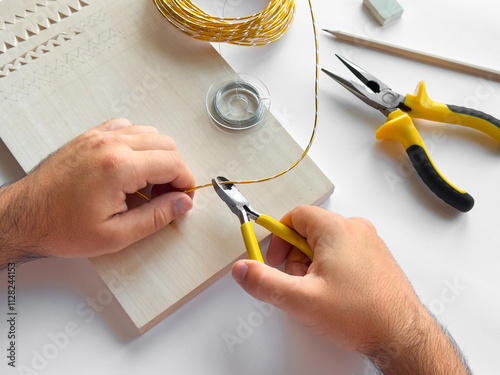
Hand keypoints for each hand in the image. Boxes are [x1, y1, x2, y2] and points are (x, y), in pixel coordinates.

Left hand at [0, 119, 194, 262]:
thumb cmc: (61, 227)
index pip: (173, 163)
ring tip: (148, 183)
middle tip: (166, 194)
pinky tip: (131, 166)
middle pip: (166, 144)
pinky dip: (138, 144)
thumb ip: (156, 217)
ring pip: (149, 132)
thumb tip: (182, 203)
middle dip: (175, 169)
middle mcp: (109, 144)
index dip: (185, 182)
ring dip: (157, 156)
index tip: (183, 197)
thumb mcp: (116, 234)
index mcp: (118, 167)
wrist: (24, 217)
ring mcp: (98, 136)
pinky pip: (126, 128)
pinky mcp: (89, 136)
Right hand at [231, 206, 469, 373]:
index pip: (295, 216)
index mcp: (336, 229)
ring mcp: (369, 243)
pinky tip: (337, 294)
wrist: (402, 336)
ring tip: (321, 294)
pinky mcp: (376, 258)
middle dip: (296, 258)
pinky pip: (344, 254)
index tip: (273, 259)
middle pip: (309, 232)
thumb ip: (264, 282)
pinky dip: (332, 270)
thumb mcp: (301, 299)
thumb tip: (243, 269)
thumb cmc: (361, 314)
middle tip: (300, 284)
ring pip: (326, 245)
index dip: (279, 238)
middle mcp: (355, 229)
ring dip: (314, 266)